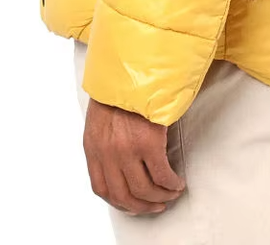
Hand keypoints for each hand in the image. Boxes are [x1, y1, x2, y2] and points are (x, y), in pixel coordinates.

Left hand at [82, 97, 185, 215]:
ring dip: (161, 197)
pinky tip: (177, 182)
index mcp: (93, 146)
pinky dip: (171, 183)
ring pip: (145, 190)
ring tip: (171, 192)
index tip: (133, 204)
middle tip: (156, 204)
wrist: (131, 65)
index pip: (101, 188)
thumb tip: (120, 161)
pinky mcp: (148, 143)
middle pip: (124, 195)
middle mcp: (107, 152)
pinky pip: (162, 175)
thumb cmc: (119, 86)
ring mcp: (127, 150)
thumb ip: (106, 140)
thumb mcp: (102, 116)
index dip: (119, 202)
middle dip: (143, 205)